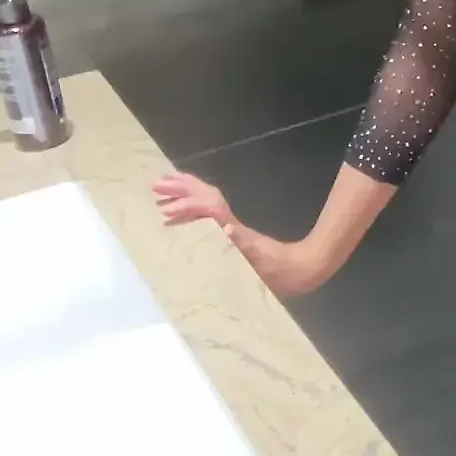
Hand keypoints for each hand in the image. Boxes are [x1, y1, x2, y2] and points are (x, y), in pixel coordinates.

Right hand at [151, 172, 330, 297]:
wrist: (300, 270)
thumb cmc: (280, 268)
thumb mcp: (262, 259)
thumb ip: (244, 244)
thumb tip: (226, 227)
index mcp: (233, 228)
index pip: (208, 207)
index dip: (188, 205)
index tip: (165, 210)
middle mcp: (230, 223)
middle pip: (205, 196)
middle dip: (181, 188)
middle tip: (155, 185)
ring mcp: (231, 227)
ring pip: (206, 201)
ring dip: (185, 194)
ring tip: (161, 192)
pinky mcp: (233, 235)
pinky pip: (207, 215)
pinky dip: (191, 210)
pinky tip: (178, 217)